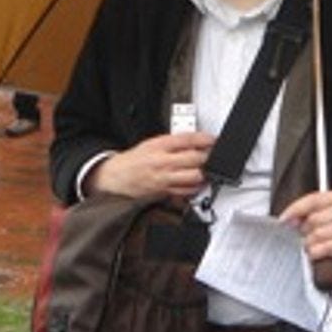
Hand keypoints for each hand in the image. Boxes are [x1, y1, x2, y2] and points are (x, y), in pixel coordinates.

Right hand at [85, 131, 214, 198]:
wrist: (117, 176)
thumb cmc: (135, 159)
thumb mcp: (151, 143)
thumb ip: (173, 142)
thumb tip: (195, 141)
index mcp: (159, 145)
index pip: (187, 140)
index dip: (204, 140)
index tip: (213, 140)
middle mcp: (163, 162)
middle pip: (195, 159)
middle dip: (208, 157)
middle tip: (214, 156)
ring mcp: (165, 178)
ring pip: (194, 176)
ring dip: (205, 173)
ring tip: (208, 169)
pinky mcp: (165, 191)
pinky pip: (187, 191)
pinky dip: (197, 186)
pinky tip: (199, 182)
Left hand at [280, 188, 331, 264]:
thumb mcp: (328, 211)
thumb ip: (308, 210)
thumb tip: (288, 218)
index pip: (312, 200)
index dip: (295, 210)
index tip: (283, 219)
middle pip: (313, 219)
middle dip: (304, 230)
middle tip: (306, 235)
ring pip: (318, 235)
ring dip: (310, 243)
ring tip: (312, 244)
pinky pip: (327, 248)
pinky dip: (317, 252)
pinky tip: (316, 252)